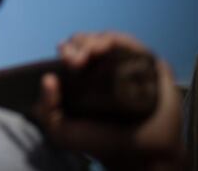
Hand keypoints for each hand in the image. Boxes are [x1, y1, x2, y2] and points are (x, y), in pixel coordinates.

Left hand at [33, 32, 183, 169]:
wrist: (142, 157)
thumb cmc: (102, 143)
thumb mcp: (62, 132)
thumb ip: (45, 110)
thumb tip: (48, 79)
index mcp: (85, 76)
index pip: (75, 50)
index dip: (68, 47)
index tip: (62, 53)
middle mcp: (106, 68)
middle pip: (90, 42)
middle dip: (79, 44)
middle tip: (74, 60)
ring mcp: (129, 66)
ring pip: (110, 41)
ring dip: (96, 41)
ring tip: (88, 53)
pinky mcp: (151, 67)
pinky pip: (136, 47)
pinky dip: (121, 42)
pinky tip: (107, 48)